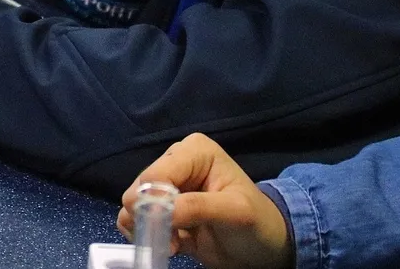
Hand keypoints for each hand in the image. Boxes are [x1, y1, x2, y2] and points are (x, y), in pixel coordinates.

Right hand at [117, 133, 293, 268]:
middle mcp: (175, 163)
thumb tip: (157, 210)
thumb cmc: (258, 223)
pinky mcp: (161, 209)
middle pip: (140, 188)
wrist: (265, 248)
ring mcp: (167, 186)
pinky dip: (147, 236)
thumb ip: (197, 207)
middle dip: (150, 217)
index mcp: (193, 151)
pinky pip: (136, 220)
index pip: (156, 174)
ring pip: (133, 205)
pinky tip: (170, 245)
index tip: (166, 229)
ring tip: (173, 244)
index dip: (153, 201)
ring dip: (147, 229)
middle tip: (171, 240)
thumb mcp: (235, 212)